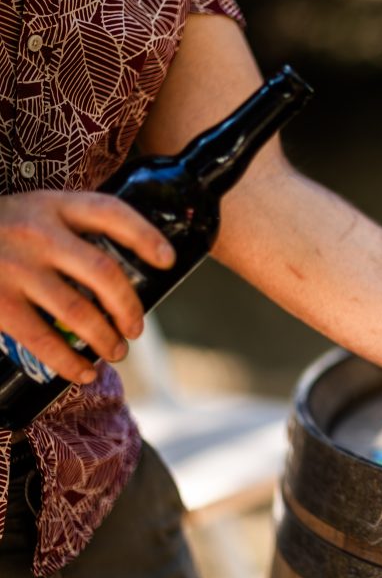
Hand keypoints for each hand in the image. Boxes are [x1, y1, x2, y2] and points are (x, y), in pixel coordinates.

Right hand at [0, 191, 174, 382]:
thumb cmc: (2, 230)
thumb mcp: (36, 211)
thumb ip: (73, 231)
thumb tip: (123, 277)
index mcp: (54, 205)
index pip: (111, 212)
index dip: (145, 236)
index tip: (168, 260)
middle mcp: (37, 233)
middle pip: (103, 271)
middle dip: (128, 306)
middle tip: (136, 328)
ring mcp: (15, 267)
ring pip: (78, 311)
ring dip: (105, 339)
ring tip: (116, 352)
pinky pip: (42, 339)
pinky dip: (69, 362)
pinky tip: (84, 372)